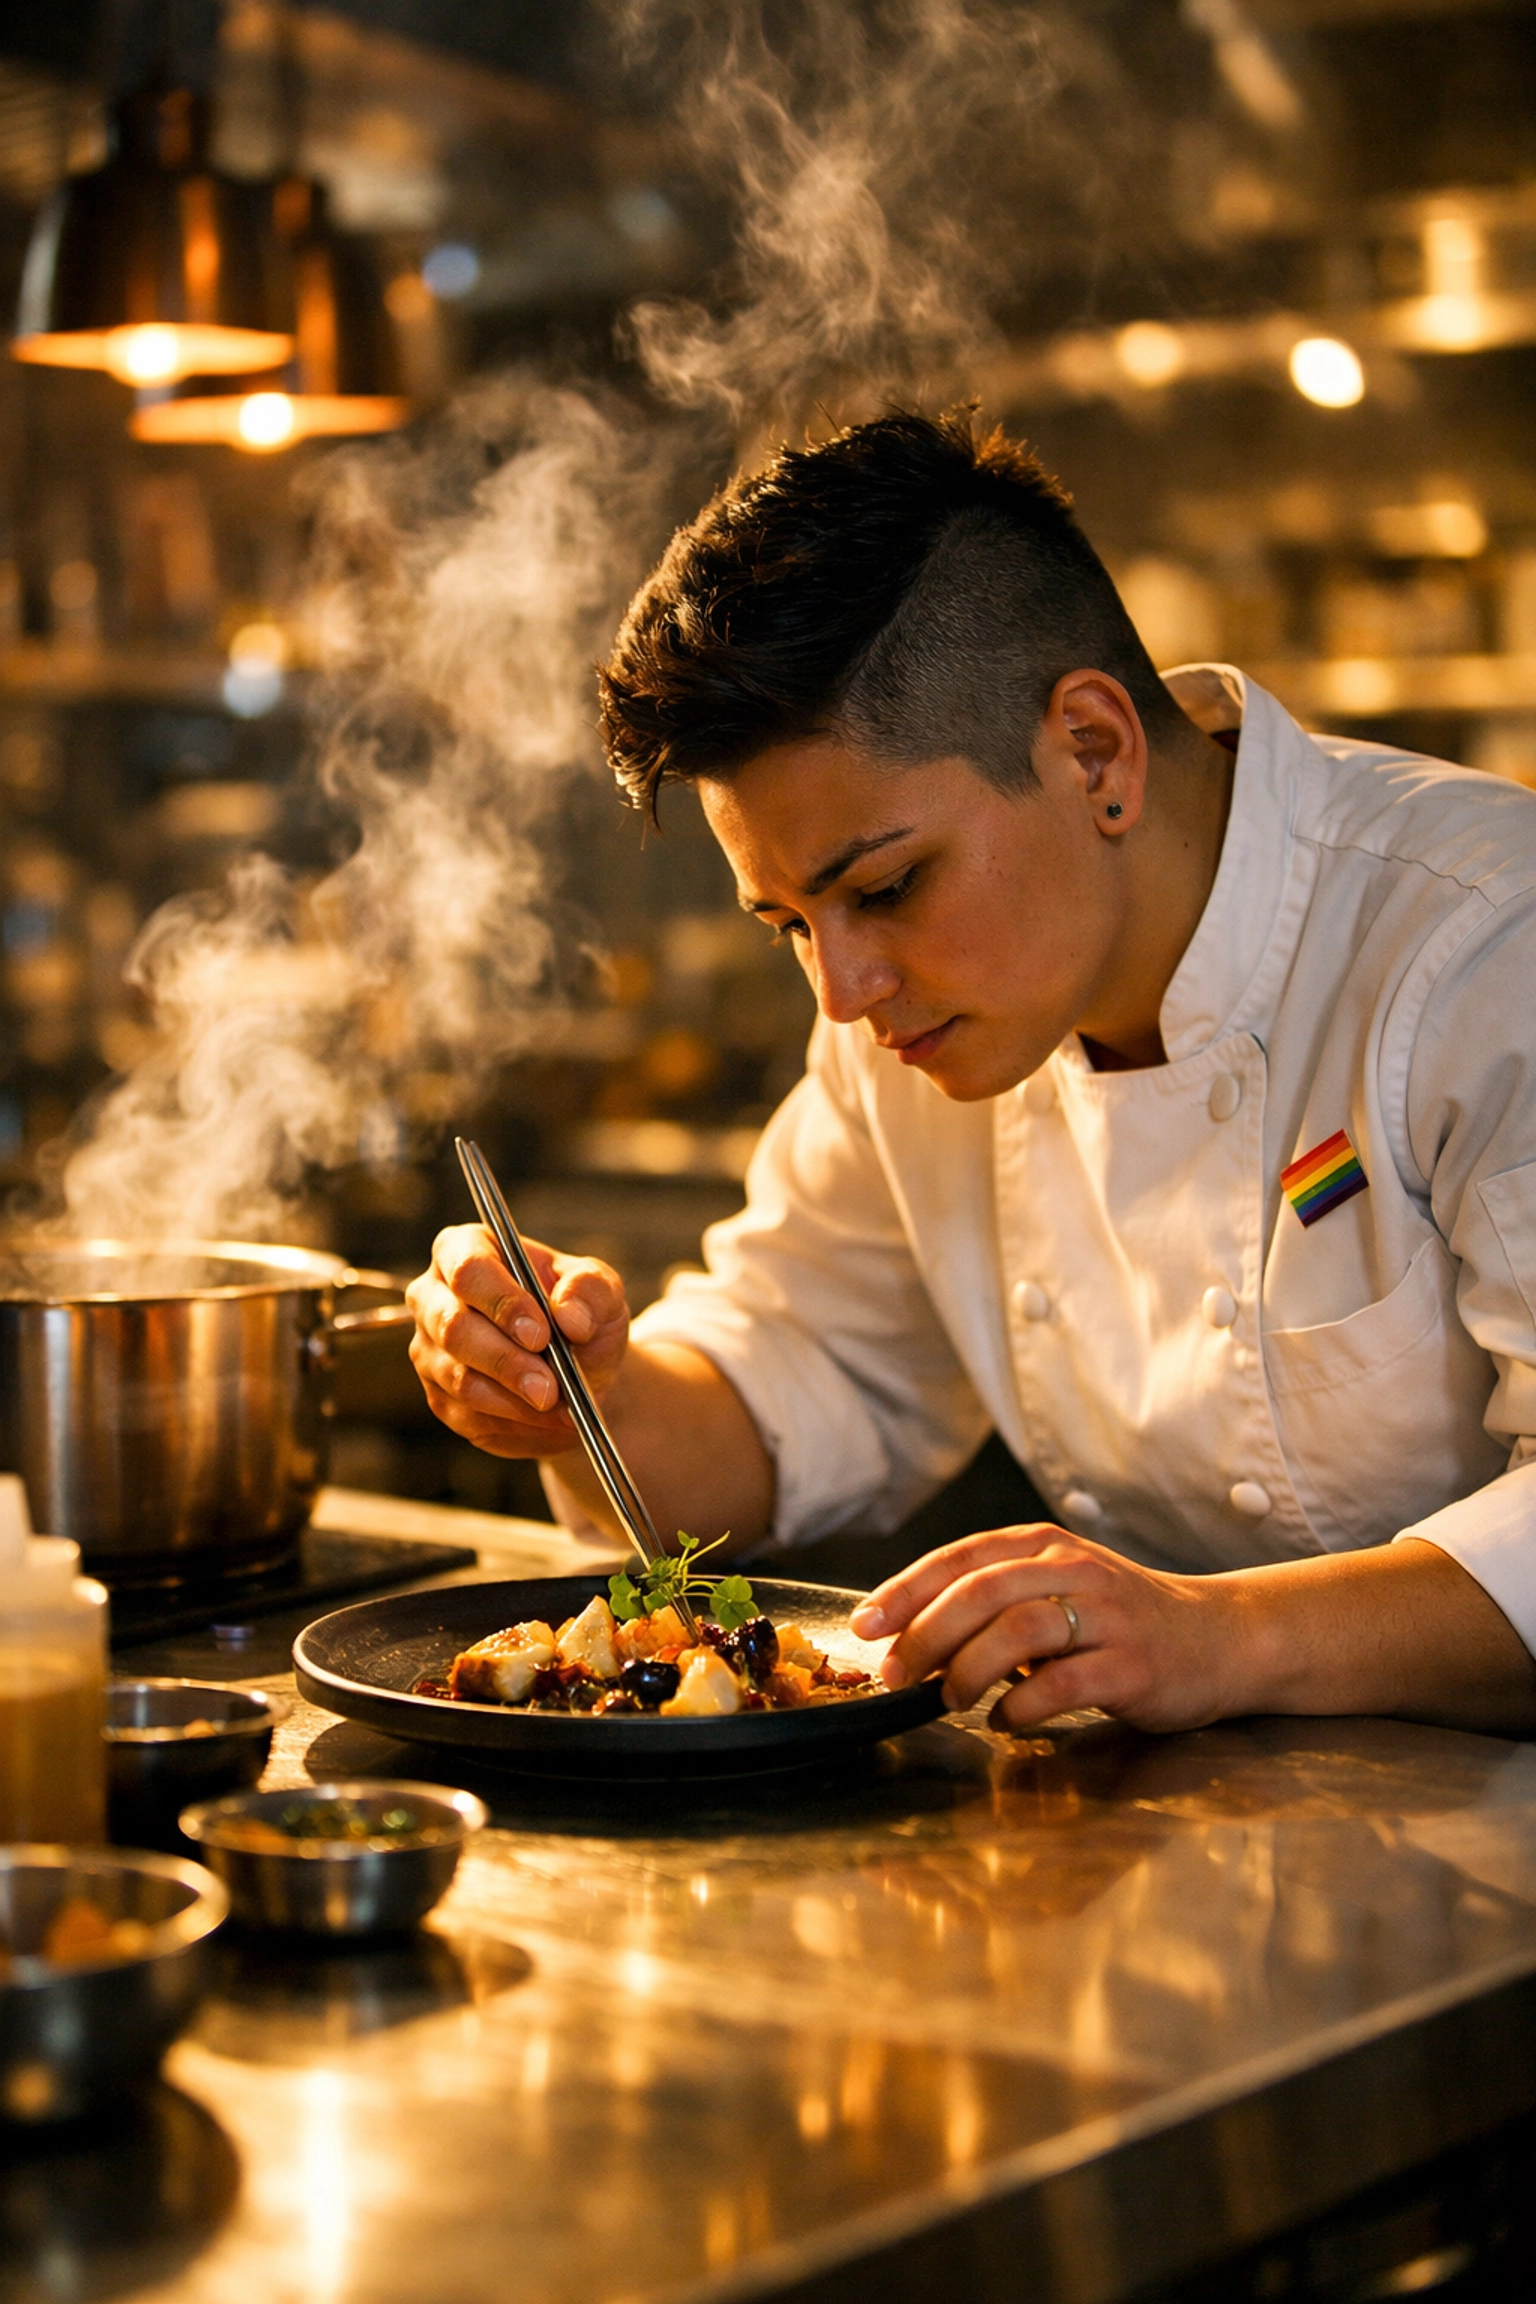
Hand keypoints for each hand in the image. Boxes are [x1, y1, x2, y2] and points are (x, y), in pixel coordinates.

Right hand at [406, 1223, 629, 1460]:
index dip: (503, 1302)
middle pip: (454, 1328)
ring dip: (513, 1398)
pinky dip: (511, 1420)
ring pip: (459, 1378)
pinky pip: (466, 1414)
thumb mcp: (601, 1291)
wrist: (581, 1371)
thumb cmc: (582, 1316)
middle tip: (549, 1386)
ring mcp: (429, 1348)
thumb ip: (590, 1291)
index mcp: (466, 1249)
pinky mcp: (438, 1395)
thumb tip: (569, 1316)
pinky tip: (542, 1417)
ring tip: (557, 1404)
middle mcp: (434, 1296)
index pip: (468, 1269)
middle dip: (507, 1361)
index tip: (541, 1334)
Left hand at [849, 1524, 1242, 1734]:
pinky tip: (1004, 1721)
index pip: (960, 1558)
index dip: (905, 1591)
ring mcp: (1107, 1616)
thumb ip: (993, 1603)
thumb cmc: (1121, 1620)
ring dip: (968, 1669)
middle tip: (893, 1674)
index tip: (863, 1626)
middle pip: (980, 1592)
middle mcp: (1074, 1570)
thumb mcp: (1056, 1590)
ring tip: (947, 1700)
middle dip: (924, 1634)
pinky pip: (1062, 1685)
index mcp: (1045, 1546)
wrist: (1221, 1638)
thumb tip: (907, 1639)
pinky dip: (1021, 1707)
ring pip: (1018, 1631)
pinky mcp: (1132, 1666)